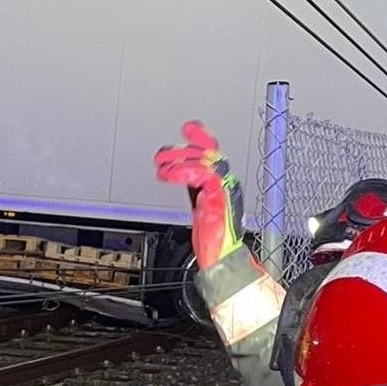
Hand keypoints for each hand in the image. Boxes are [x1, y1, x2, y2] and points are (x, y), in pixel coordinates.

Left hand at [156, 121, 246, 270]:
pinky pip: (202, 176)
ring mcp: (224, 189)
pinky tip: (168, 175)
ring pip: (203, 162)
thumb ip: (194, 188)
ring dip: (179, 160)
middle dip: (183, 149)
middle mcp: (226, 183)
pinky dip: (182, 173)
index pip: (213, 154)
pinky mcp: (219, 197)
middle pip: (207, 154)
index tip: (189, 128)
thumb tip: (180, 174)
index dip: (202, 139)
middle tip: (162, 153)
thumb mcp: (199, 206)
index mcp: (221, 184)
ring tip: (160, 164)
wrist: (222, 257)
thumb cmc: (213, 238)